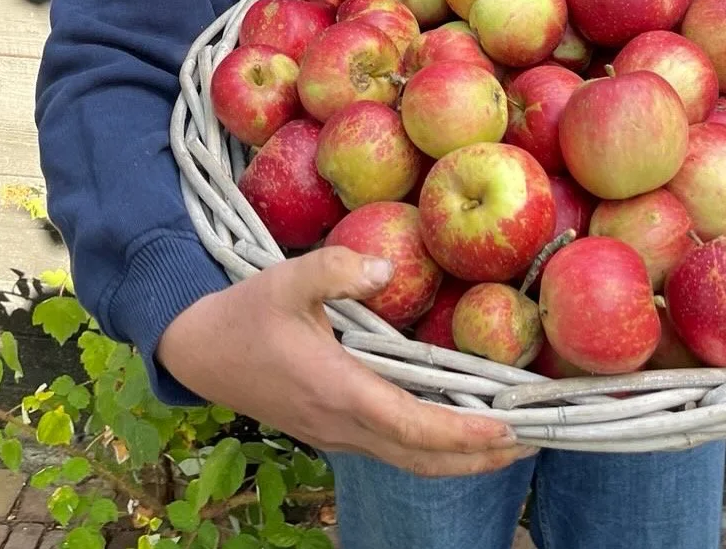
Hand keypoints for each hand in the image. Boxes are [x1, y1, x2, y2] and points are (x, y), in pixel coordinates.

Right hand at [157, 246, 531, 476]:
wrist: (196, 349)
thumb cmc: (245, 313)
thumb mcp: (287, 279)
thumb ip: (337, 268)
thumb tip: (387, 267)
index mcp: (339, 391)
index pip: (415, 426)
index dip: (465, 433)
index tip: (509, 429)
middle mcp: (342, 424)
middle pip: (421, 459)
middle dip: (477, 457)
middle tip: (529, 443)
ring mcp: (335, 433)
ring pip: (407, 459)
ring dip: (456, 456)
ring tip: (502, 441)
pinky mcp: (330, 428)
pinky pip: (390, 448)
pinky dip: (429, 447)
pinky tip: (448, 426)